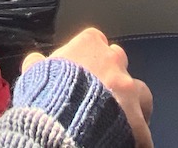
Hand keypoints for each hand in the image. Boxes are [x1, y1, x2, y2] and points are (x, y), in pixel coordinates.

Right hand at [23, 27, 152, 147]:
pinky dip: (138, 138)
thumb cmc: (45, 96)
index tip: (81, 67)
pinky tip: (128, 144)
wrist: (61, 125)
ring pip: (141, 92)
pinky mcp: (137, 120)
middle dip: (111, 75)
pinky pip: (143, 131)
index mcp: (88, 46)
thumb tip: (36, 59)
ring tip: (121, 119)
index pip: (94, 39)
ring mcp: (128, 90)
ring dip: (133, 103)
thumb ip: (39, 63)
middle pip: (119, 61)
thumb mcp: (33, 74)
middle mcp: (113, 62)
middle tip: (99, 93)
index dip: (88, 55)